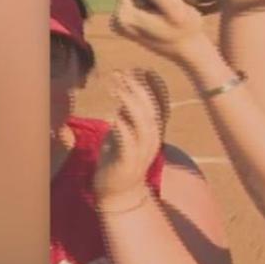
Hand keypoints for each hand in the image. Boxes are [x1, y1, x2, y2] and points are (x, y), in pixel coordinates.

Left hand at [93, 69, 166, 203]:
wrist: (119, 193)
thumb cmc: (118, 161)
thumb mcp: (121, 136)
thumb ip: (125, 119)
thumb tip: (122, 101)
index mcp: (150, 133)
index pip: (150, 105)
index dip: (141, 87)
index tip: (129, 70)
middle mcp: (150, 141)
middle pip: (148, 111)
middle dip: (136, 90)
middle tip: (122, 73)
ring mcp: (141, 152)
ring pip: (142, 124)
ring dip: (130, 105)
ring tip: (119, 89)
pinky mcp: (128, 162)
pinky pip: (128, 142)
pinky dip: (122, 128)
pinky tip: (114, 115)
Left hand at [110, 0, 210, 66]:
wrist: (189, 52)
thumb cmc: (186, 31)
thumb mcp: (179, 12)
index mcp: (124, 16)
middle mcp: (116, 21)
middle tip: (167, 3)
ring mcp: (119, 25)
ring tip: (165, 10)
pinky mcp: (126, 26)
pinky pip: (133, 3)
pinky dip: (148, 3)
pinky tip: (161, 14)